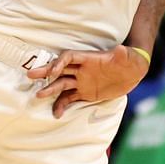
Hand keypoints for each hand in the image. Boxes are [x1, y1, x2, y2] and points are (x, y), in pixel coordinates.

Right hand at [28, 46, 149, 117]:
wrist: (134, 72)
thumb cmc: (131, 60)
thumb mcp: (129, 57)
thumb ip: (123, 54)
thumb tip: (121, 49)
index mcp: (89, 58)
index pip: (69, 57)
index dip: (60, 62)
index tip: (54, 71)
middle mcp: (82, 69)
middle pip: (59, 69)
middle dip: (46, 72)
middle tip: (31, 75)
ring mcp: (82, 81)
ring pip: (61, 85)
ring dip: (50, 90)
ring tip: (38, 96)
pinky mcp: (85, 93)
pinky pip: (69, 99)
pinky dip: (62, 106)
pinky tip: (56, 114)